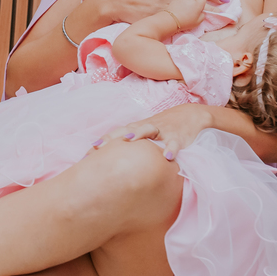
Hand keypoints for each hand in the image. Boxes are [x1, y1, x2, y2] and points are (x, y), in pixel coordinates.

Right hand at [89, 0, 224, 24]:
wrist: (112, 1)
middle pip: (193, 2)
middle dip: (207, 9)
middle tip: (220, 13)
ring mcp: (159, 8)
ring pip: (184, 15)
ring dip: (195, 19)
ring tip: (201, 22)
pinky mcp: (152, 20)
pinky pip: (171, 26)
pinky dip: (180, 28)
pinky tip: (185, 30)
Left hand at [91, 104, 213, 160]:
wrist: (190, 115)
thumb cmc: (162, 127)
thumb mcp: (144, 133)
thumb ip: (129, 144)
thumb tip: (111, 161)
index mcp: (136, 128)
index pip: (114, 135)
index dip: (101, 143)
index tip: (86, 155)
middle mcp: (146, 127)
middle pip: (125, 130)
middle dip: (111, 138)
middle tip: (96, 148)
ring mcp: (162, 130)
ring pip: (147, 130)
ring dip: (137, 134)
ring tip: (127, 140)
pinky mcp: (177, 136)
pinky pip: (174, 143)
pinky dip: (170, 149)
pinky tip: (166, 158)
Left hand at [166, 0, 207, 31]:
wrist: (170, 20)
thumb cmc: (185, 22)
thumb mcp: (198, 21)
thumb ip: (202, 14)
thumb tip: (202, 11)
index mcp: (197, 3)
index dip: (202, 2)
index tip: (200, 7)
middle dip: (194, 1)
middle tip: (192, 10)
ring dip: (187, 3)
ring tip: (183, 11)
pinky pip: (179, 0)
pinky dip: (180, 4)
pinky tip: (178, 10)